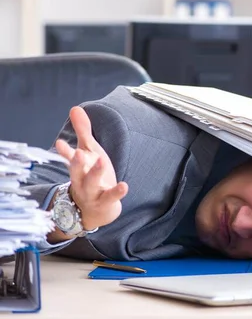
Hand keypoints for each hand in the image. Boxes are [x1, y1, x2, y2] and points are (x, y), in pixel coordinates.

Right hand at [55, 106, 128, 230]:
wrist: (94, 210)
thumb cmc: (91, 175)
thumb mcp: (89, 152)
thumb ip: (83, 132)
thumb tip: (75, 108)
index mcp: (77, 168)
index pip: (69, 159)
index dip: (65, 152)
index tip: (60, 143)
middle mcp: (81, 181)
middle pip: (77, 172)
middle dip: (76, 163)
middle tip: (78, 153)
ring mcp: (92, 193)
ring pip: (91, 184)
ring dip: (95, 173)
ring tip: (101, 161)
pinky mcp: (105, 202)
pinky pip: (110, 197)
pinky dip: (117, 192)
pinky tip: (124, 185)